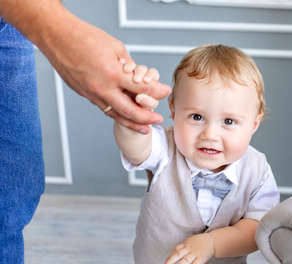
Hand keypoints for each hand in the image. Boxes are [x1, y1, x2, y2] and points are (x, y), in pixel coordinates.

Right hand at [35, 6, 170, 133]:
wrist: (56, 36)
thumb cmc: (84, 37)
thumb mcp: (116, 47)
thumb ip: (129, 66)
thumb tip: (140, 78)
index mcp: (113, 74)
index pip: (142, 89)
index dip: (157, 91)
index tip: (166, 90)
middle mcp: (102, 88)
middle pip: (130, 111)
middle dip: (147, 118)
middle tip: (158, 120)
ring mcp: (91, 94)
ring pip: (115, 115)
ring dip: (132, 123)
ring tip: (145, 129)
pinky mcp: (84, 94)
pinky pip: (104, 109)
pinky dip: (117, 115)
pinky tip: (125, 118)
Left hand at [163, 233, 214, 263]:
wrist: (212, 240)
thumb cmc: (200, 241)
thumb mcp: (190, 241)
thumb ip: (183, 246)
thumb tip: (174, 252)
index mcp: (186, 244)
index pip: (176, 250)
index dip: (170, 256)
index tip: (165, 262)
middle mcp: (189, 249)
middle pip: (179, 254)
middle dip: (171, 260)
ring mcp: (195, 253)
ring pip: (186, 260)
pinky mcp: (201, 258)